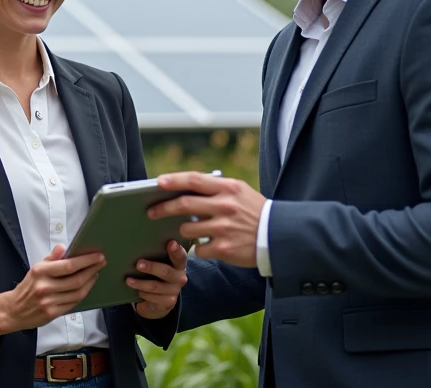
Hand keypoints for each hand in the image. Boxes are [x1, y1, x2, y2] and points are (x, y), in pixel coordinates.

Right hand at [0, 246, 105, 335]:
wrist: (13, 310)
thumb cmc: (27, 287)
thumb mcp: (36, 268)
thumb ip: (51, 258)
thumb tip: (63, 247)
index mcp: (41, 272)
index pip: (68, 265)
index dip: (86, 261)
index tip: (98, 256)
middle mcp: (45, 287)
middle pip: (76, 280)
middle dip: (92, 270)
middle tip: (101, 263)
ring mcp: (49, 302)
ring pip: (77, 293)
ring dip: (90, 283)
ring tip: (95, 274)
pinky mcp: (52, 313)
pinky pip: (73, 303)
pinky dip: (82, 294)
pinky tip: (86, 287)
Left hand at [128, 240, 187, 319]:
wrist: (160, 300)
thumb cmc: (157, 276)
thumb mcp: (159, 265)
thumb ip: (156, 256)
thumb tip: (137, 246)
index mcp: (178, 265)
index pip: (180, 256)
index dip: (176, 250)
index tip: (171, 243)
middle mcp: (179, 277)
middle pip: (166, 272)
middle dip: (151, 267)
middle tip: (138, 264)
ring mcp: (174, 291)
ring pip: (156, 286)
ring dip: (140, 283)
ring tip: (128, 280)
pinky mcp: (168, 302)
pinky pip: (153, 297)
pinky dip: (143, 293)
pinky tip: (137, 291)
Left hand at [148, 172, 264, 267]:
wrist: (280, 237)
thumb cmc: (254, 211)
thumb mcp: (239, 192)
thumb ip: (215, 188)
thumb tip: (183, 188)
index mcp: (228, 189)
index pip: (195, 180)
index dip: (174, 180)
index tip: (158, 182)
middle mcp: (225, 206)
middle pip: (184, 205)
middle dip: (163, 208)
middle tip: (151, 212)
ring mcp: (224, 228)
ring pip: (187, 230)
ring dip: (184, 231)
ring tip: (189, 231)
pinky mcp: (224, 249)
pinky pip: (199, 249)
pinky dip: (200, 248)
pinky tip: (209, 246)